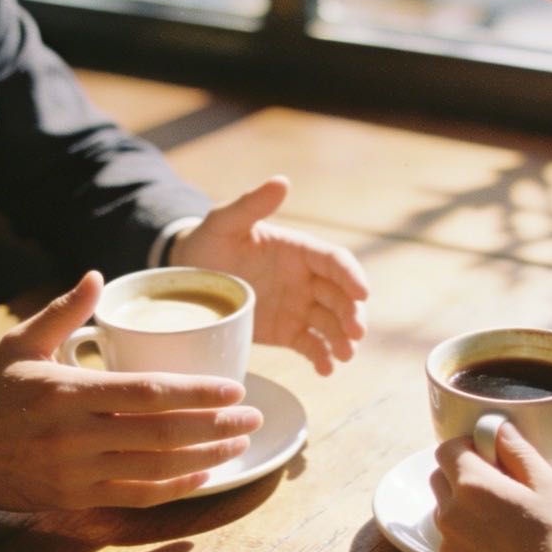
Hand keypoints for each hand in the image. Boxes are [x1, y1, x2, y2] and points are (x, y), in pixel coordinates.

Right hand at [0, 272, 262, 512]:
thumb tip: (98, 275)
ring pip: (156, 468)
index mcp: (67, 392)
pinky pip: (137, 496)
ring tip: (241, 442)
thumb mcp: (20, 343)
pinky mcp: (75, 498)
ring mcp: (76, 472)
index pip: (147, 393)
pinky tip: (204, 472)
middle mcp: (76, 436)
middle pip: (162, 433)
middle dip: (216, 425)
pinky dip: (175, 486)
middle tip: (253, 415)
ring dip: (206, 455)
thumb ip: (64, 309)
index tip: (234, 387)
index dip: (196, 393)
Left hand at [170, 175, 368, 374]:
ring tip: (345, 356)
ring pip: (330, 323)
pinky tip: (326, 370)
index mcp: (298, 250)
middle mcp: (305, 279)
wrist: (189, 277)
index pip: (334, 261)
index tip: (363, 293)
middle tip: (356, 333)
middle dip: (351, 314)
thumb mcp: (225, 222)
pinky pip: (310, 345)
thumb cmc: (208, 242)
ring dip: (342, 339)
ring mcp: (298, 307)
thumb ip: (251, 204)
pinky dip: (321, 357)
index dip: (351, 275)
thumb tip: (281, 181)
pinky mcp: (286, 331)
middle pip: (339, 296)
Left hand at [430, 423, 551, 551]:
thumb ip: (517, 449)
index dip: (467, 446)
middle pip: (440, 479)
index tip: (491, 454)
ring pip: (446, 512)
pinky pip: (455, 544)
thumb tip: (497, 428)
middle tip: (500, 483)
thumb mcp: (550, 483)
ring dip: (464, 507)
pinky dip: (470, 538)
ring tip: (504, 518)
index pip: (446, 449)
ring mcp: (451, 548)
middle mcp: (451, 515)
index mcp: (471, 485)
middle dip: (463, 474)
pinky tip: (503, 547)